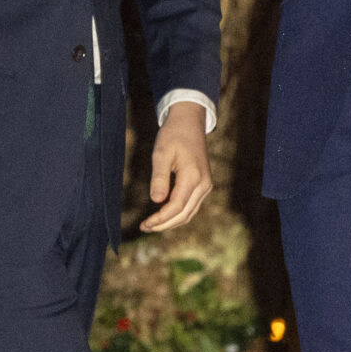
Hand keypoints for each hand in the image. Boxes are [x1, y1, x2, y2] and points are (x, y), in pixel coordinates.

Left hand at [141, 101, 213, 231]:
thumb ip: (159, 177)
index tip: (145, 224)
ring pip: (189, 213)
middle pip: (184, 214)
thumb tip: (156, 201)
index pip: (176, 206)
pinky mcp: (203, 186)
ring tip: (151, 224)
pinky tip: (163, 215)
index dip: (160, 219)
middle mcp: (203, 184)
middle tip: (145, 227)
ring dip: (171, 222)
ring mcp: (206, 186)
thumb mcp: (161, 153)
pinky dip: (177, 214)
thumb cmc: (173, 136)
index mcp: (193, 176)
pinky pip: (191, 206)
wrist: (189, 124)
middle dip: (164, 224)